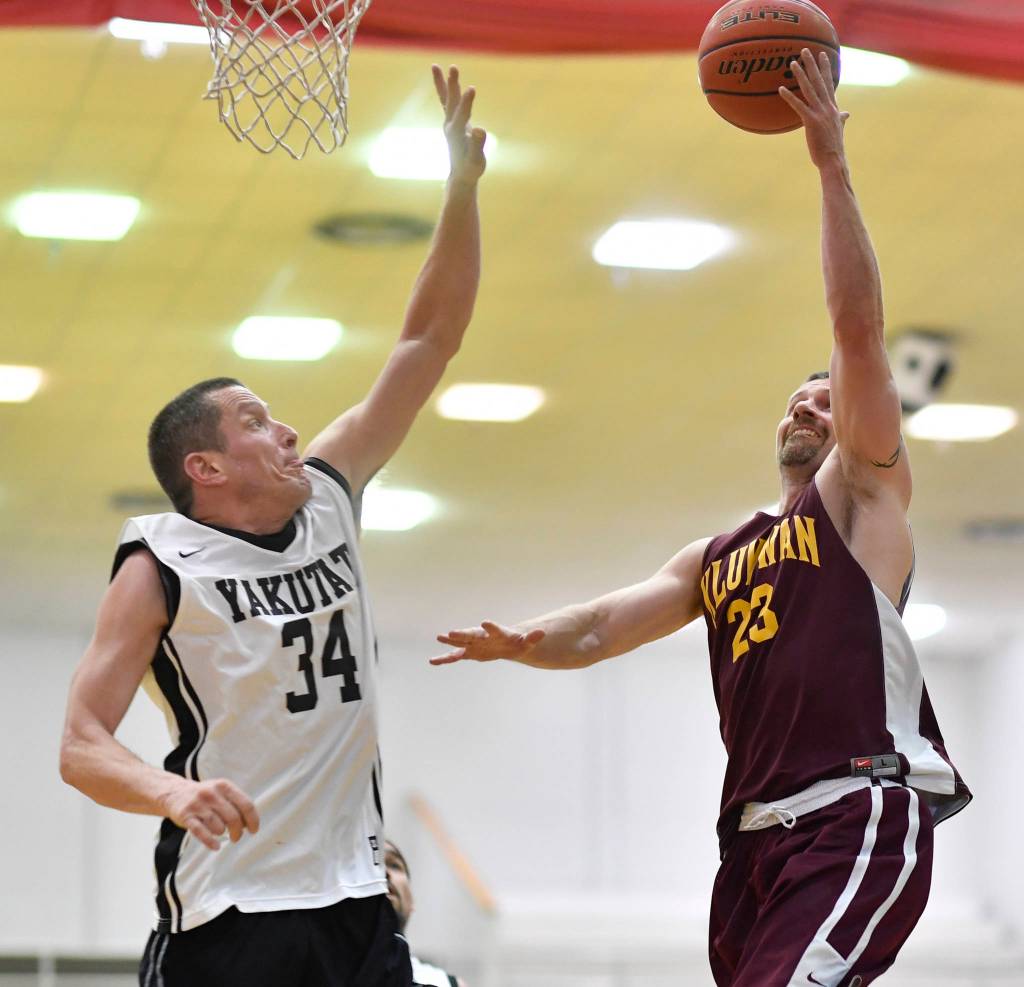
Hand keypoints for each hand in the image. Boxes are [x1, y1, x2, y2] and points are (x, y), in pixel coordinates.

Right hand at [161, 777, 258, 851]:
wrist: (175, 793)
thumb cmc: (205, 796)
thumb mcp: (221, 792)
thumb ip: (235, 803)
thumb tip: (249, 823)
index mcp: (224, 786)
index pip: (246, 804)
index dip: (253, 820)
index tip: (254, 830)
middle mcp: (212, 793)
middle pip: (233, 818)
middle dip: (238, 831)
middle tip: (236, 837)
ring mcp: (198, 804)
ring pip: (218, 826)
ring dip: (222, 834)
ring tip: (220, 832)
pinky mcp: (186, 816)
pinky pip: (201, 832)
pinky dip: (210, 842)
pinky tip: (216, 846)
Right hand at [430, 621, 544, 665]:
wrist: (508, 645)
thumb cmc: (518, 643)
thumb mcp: (527, 643)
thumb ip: (533, 638)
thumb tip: (542, 633)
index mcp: (497, 633)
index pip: (494, 629)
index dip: (490, 626)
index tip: (485, 622)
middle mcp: (483, 636)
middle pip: (472, 634)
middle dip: (462, 633)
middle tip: (451, 632)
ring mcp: (474, 644)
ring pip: (460, 643)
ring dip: (450, 641)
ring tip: (439, 637)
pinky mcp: (469, 653)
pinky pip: (455, 656)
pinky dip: (445, 659)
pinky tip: (433, 661)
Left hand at [432, 64, 486, 186]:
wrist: (460, 175)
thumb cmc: (470, 169)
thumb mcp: (476, 160)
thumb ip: (476, 145)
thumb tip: (479, 129)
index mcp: (456, 134)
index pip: (462, 115)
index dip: (466, 103)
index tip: (472, 88)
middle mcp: (450, 126)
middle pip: (450, 102)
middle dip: (452, 85)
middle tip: (453, 67)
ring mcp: (450, 122)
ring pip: (445, 99)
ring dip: (443, 82)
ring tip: (435, 66)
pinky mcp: (453, 121)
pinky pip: (447, 101)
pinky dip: (445, 89)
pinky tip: (444, 77)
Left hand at [779, 49, 849, 168]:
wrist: (834, 160)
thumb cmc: (834, 148)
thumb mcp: (839, 129)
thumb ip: (842, 119)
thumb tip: (847, 113)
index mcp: (833, 107)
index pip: (829, 83)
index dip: (826, 68)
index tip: (822, 54)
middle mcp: (827, 107)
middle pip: (819, 81)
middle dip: (812, 64)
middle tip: (805, 49)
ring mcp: (820, 113)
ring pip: (809, 89)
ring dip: (800, 75)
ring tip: (792, 63)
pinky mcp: (811, 122)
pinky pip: (798, 106)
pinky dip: (789, 97)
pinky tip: (780, 89)